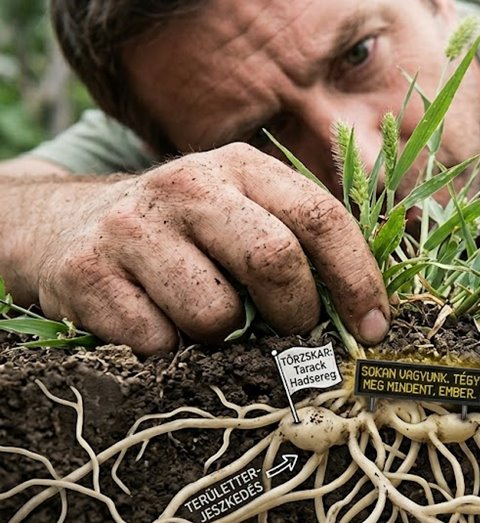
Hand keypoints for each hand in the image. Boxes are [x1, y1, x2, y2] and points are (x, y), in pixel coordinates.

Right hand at [26, 143, 388, 354]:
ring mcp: (132, 226)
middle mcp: (188, 185)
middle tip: (291, 335)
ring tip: (207, 323)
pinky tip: (157, 327)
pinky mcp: (85, 271)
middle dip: (296, 314)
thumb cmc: (184, 238)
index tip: (374, 330)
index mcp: (242, 167)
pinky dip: (170, 354)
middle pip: (274, 259)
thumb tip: (371, 318)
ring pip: (214, 313)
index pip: (320, 218)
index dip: (357, 280)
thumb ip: (301, 247)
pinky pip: (157, 342)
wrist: (61, 226)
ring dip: (224, 339)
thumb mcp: (243, 216)